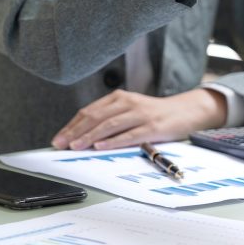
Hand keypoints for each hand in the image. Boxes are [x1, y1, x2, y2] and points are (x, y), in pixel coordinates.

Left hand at [51, 89, 226, 150]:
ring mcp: (140, 114)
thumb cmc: (153, 114)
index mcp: (119, 97)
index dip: (72, 125)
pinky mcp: (152, 127)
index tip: (58, 138)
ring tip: (75, 146)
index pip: (89, 111)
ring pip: (110, 124)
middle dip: (75, 131)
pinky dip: (113, 141)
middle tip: (60, 144)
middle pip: (96, 117)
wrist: (185, 111)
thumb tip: (83, 135)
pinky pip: (129, 135)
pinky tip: (100, 146)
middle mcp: (127, 103)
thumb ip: (110, 118)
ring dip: (89, 136)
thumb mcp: (129, 110)